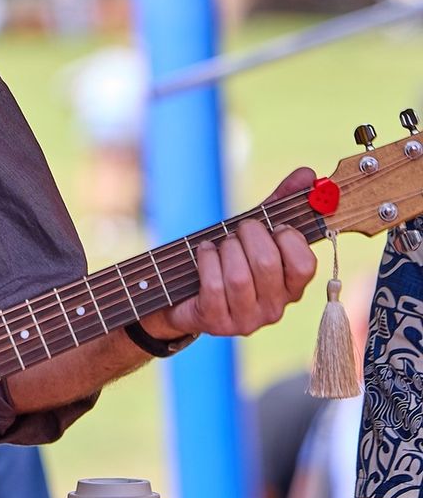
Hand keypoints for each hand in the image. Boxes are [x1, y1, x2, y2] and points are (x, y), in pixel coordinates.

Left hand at [150, 166, 317, 341]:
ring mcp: (246, 320)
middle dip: (249, 236)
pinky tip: (203, 251)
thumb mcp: (258, 232)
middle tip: (240, 229)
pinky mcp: (217, 322)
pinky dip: (206, 260)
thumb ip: (283, 203)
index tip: (276, 227)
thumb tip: (308, 174)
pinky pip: (213, 286)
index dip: (289, 239)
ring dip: (226, 249)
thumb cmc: (231, 259)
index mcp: (292, 288)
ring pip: (239, 277)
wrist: (188, 296)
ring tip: (221, 243)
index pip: (305, 265)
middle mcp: (274, 309)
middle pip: (267, 264)